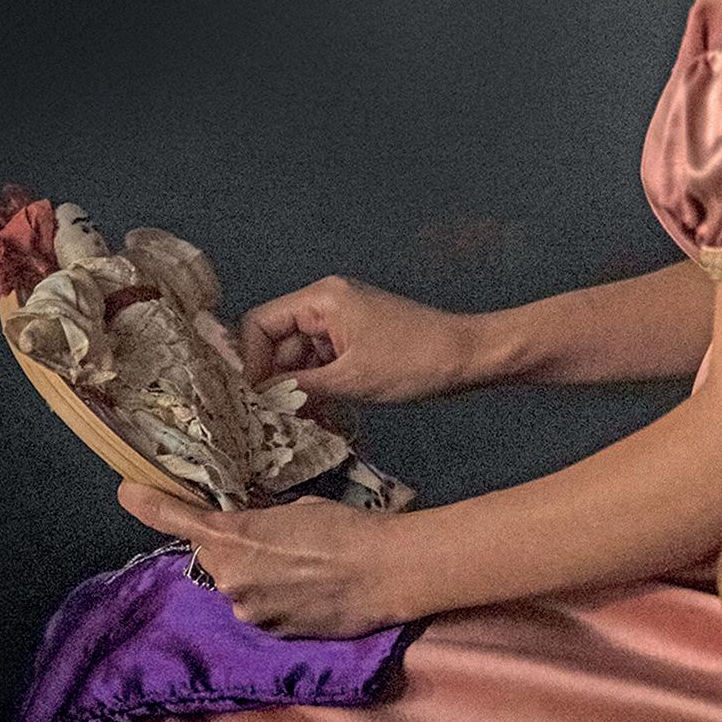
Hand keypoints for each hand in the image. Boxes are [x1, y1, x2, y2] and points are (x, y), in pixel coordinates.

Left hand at [116, 481, 416, 637]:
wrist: (384, 572)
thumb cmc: (342, 528)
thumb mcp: (289, 510)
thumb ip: (253, 521)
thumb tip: (243, 528)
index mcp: (233, 536)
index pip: (176, 519)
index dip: (147, 503)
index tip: (126, 491)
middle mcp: (230, 578)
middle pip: (210, 557)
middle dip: (227, 548)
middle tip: (267, 539)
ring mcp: (249, 611)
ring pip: (234, 587)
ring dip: (251, 576)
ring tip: (295, 567)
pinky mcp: (270, 634)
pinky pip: (257, 610)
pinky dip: (270, 599)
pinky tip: (302, 590)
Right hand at [239, 275, 480, 404]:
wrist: (470, 358)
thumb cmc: (412, 363)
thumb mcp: (350, 380)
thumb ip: (299, 387)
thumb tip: (259, 400)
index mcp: (321, 299)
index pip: (261, 324)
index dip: (251, 361)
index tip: (254, 399)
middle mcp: (326, 302)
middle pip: (278, 340)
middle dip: (274, 378)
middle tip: (270, 419)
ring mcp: (342, 321)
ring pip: (300, 354)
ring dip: (296, 386)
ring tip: (294, 422)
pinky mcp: (356, 338)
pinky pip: (322, 360)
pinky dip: (317, 385)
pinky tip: (316, 413)